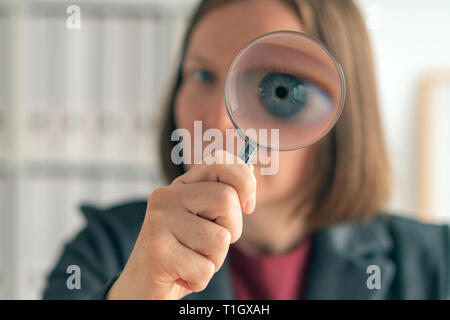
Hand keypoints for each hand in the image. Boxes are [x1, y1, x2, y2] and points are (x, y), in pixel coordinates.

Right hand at [106, 150, 256, 298]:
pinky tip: (181, 276)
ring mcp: (159, 222)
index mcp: (180, 186)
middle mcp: (166, 197)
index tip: (247, 205)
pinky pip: (205, 268)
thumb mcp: (204, 220)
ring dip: (214, 259)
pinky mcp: (157, 252)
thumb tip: (249, 170)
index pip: (220, 161)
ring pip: (220, 238)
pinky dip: (200, 279)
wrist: (142, 287)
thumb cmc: (182, 253)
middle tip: (210, 245)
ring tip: (191, 261)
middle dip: (232, 229)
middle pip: (226, 199)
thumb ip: (223, 195)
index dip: (244, 181)